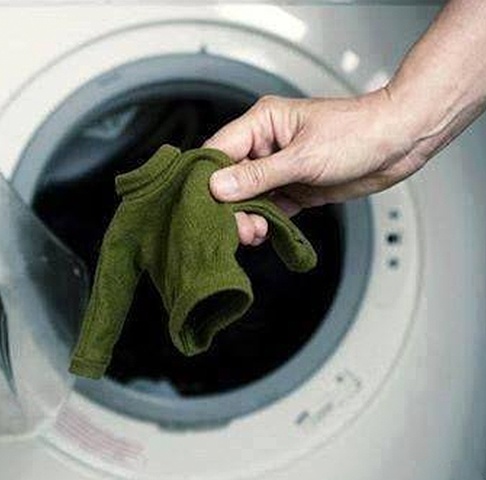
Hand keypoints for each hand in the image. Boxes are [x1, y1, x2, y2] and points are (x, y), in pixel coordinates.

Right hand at [205, 89, 431, 245]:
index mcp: (262, 123)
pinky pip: (267, 207)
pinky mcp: (293, 187)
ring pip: (246, 197)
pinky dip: (264, 221)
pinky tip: (265, 231)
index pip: (218, 150)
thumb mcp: (304, 157)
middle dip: (228, 206)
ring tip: (254, 232)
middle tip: (236, 228)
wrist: (400, 142)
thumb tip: (218, 186)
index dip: (206, 178)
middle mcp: (266, 144)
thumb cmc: (359, 132)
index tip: (203, 204)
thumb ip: (259, 175)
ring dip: (246, 217)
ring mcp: (279, 167)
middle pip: (228, 179)